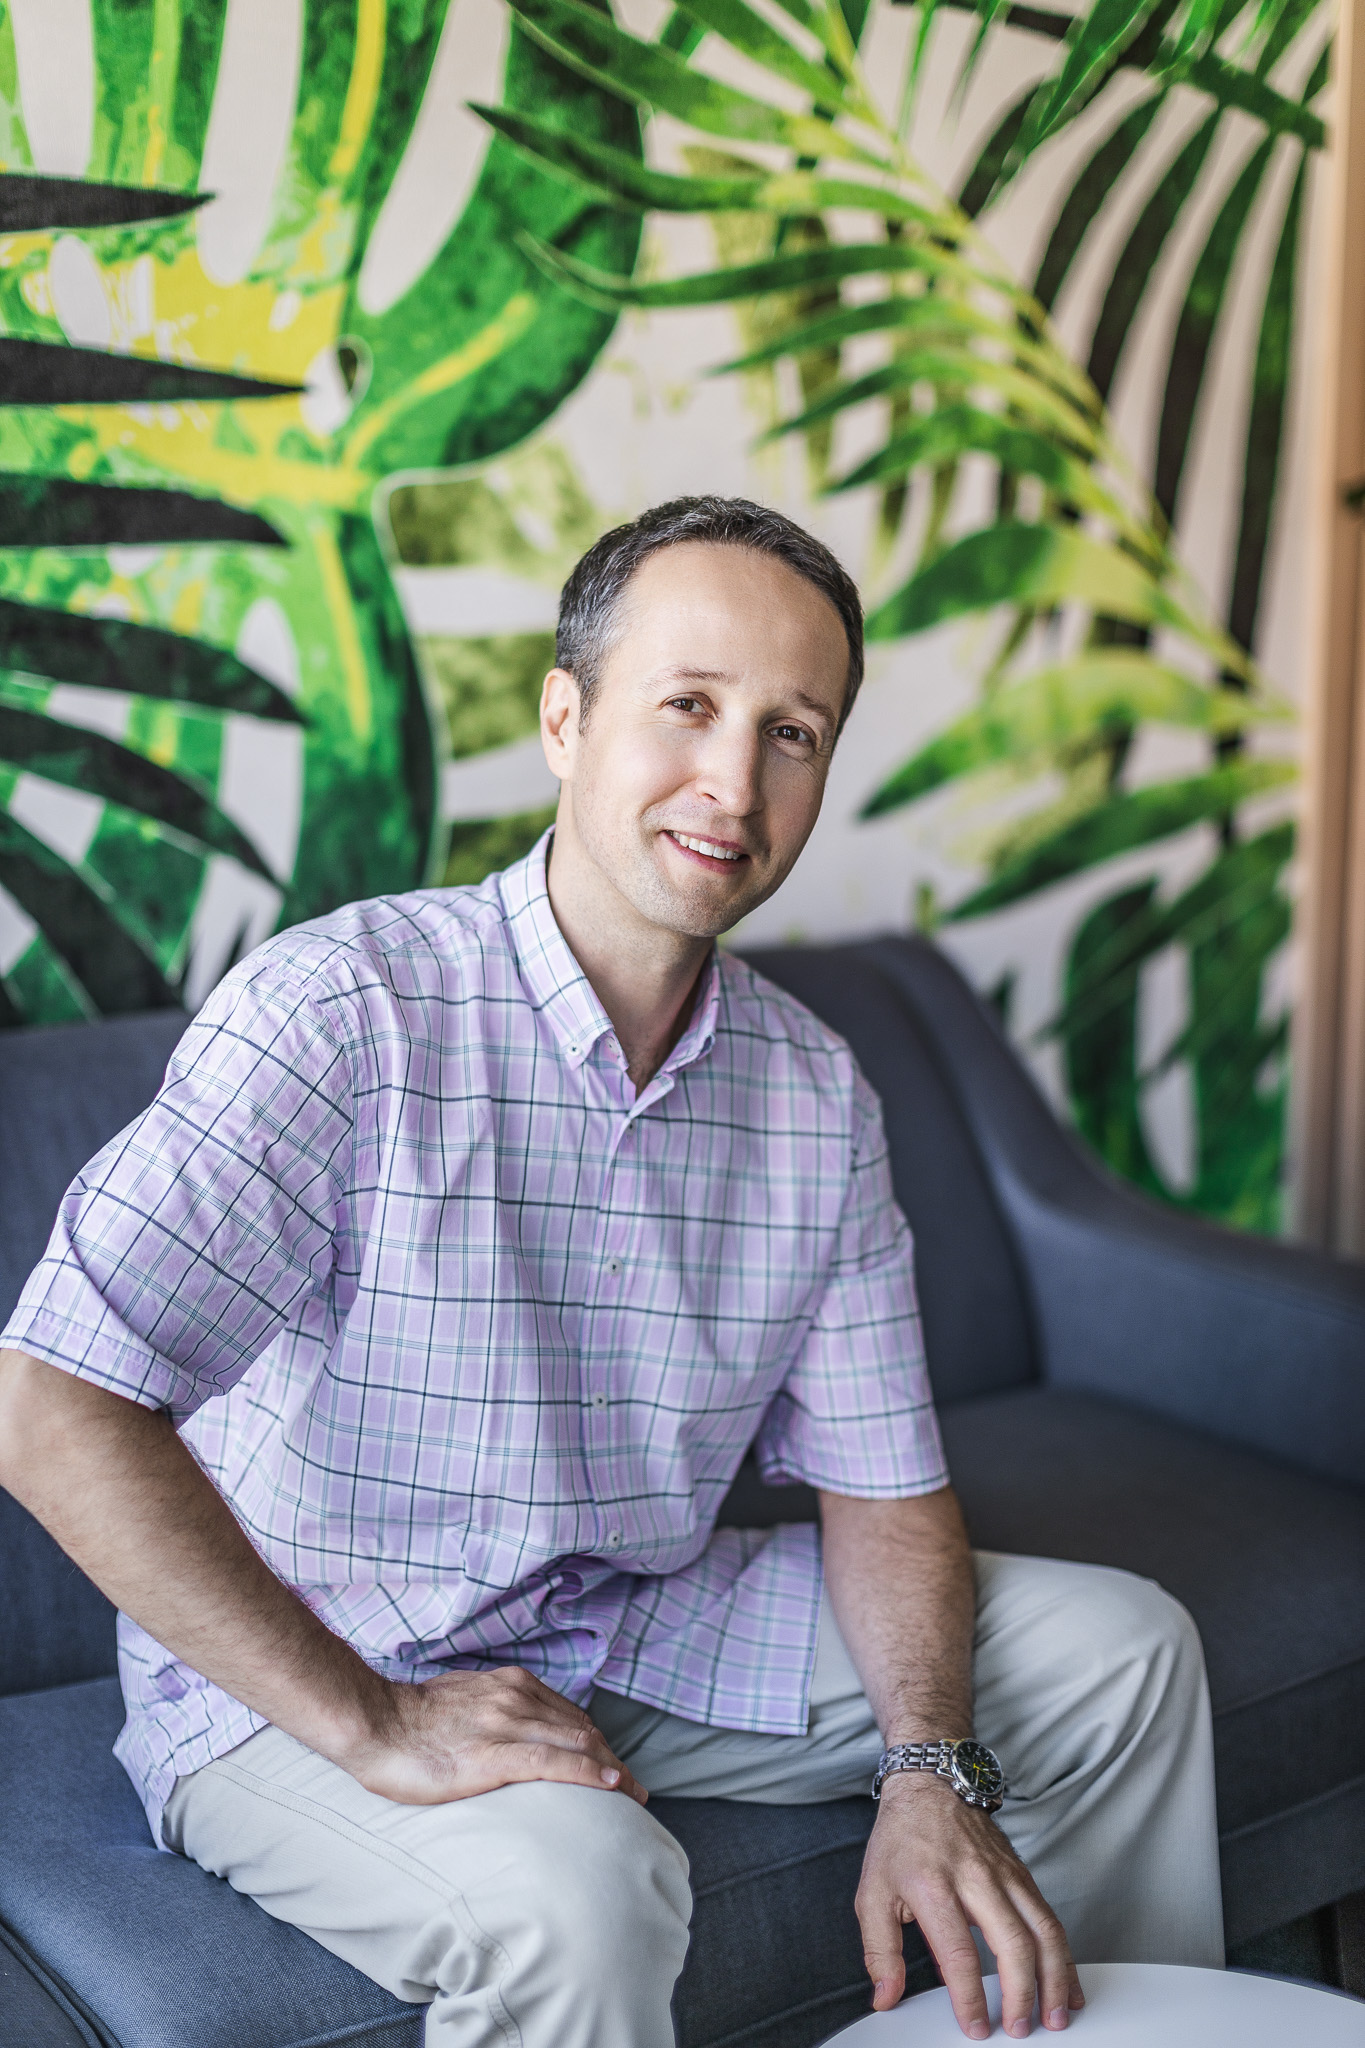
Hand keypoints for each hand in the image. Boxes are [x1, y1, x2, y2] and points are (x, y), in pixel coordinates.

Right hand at [335, 1665, 648, 1806]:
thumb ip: (490, 1710)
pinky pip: (556, 1762)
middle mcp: (516, 1697)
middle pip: (581, 1728)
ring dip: (612, 1768)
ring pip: (577, 1742)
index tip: (611, 1763)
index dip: (595, 1741)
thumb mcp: (461, 1702)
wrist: (374, 1723)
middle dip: (612, 1757)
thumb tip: (503, 1730)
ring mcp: (508, 1723)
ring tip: (632, 1794)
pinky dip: (591, 1773)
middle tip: (632, 1787)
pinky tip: (612, 1786)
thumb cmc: (409, 1721)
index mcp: (509, 1685)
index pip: (567, 1713)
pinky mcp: (496, 1754)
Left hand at [856, 1773, 1082, 2038]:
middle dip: (1021, 1995)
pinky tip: (1067, 1985)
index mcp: (933, 1887)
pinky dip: (1064, 1957)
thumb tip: (886, 1997)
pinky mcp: (1023, 1874)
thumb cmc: (900, 1840)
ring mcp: (1004, 1875)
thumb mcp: (872, 1892)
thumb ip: (880, 1951)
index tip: (976, 2027)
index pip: (959, 1953)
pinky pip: (1051, 1919)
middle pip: (1013, 1944)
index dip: (970, 1998)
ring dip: (1055, 1980)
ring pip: (1044, 1931)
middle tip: (1019, 2030)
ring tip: (1055, 2017)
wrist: (929, 1783)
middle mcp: (975, 1879)